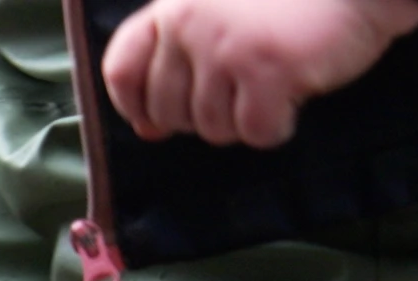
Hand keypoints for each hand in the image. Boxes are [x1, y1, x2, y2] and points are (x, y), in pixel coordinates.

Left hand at [100, 0, 417, 147]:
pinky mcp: (267, 67)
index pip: (122, 69)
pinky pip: (255, 131)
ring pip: (211, 127)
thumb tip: (148, 130)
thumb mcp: (221, 13)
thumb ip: (180, 59)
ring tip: (274, 85)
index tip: (154, 121)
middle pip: (168, 110)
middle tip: (243, 94)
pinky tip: (295, 96)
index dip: (135, 105)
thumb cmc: (294, 0)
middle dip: (204, 116)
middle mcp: (189, 24)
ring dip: (244, 120)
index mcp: (173, 6)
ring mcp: (226, 46)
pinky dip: (277, 126)